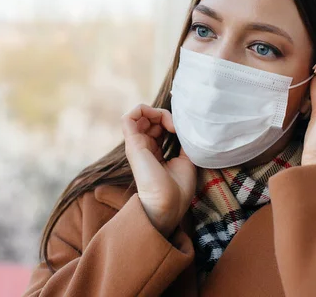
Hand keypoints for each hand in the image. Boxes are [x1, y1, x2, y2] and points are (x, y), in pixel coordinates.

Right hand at [121, 104, 196, 237]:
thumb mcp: (186, 159)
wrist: (169, 205)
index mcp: (154, 151)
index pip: (158, 125)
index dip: (171, 121)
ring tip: (172, 125)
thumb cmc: (178, 188)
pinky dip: (146, 111)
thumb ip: (182, 141)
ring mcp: (137, 145)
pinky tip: (164, 123)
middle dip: (166, 115)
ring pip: (139, 114)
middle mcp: (144, 147)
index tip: (184, 131)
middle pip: (150, 118)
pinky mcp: (133, 144)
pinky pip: (129, 117)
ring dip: (158, 112)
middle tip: (179, 127)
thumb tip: (184, 126)